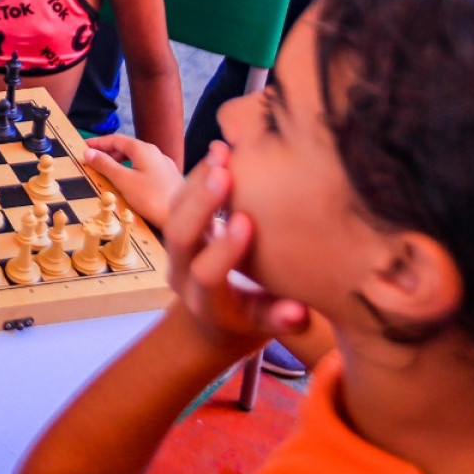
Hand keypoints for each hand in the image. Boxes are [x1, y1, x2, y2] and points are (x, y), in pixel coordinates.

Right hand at [84, 134, 183, 230]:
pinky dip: (131, 170)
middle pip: (128, 147)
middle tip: (93, 160)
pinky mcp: (169, 179)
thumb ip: (105, 165)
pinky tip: (128, 182)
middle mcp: (156, 153)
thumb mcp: (124, 181)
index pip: (116, 139)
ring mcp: (164, 166)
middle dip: (108, 152)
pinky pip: (145, 168)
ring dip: (120, 162)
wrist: (184, 217)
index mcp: (144, 149)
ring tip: (107, 172)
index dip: (98, 142)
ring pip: (137, 158)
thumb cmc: (152, 198)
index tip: (84, 147)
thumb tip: (89, 152)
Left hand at [162, 143, 309, 351]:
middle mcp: (182, 272)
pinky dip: (198, 172)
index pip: (206, 274)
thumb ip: (283, 320)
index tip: (246, 222)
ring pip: (174, 210)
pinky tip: (222, 150)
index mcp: (206, 301)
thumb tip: (299, 312)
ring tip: (222, 152)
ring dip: (196, 180)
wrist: (219, 315)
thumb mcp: (268, 324)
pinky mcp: (179, 225)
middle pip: (179, 236)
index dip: (224, 250)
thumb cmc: (253, 319)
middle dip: (200, 204)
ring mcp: (177, 247)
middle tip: (224, 173)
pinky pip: (178, 195)